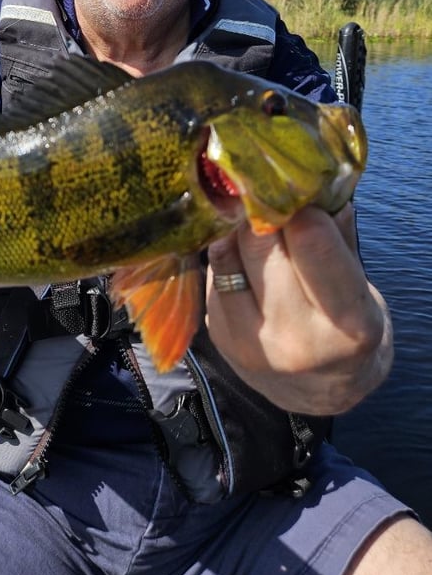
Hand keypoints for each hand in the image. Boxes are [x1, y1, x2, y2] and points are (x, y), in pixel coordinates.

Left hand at [205, 204, 392, 414]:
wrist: (318, 392)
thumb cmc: (345, 328)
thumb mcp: (360, 287)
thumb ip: (339, 236)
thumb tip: (314, 182)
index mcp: (346, 324)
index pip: (312, 245)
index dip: (300, 208)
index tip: (295, 190)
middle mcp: (295, 339)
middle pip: (260, 245)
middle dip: (262, 213)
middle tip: (267, 197)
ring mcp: (250, 343)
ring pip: (227, 255)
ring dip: (237, 230)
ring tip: (251, 221)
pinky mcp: (219, 338)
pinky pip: (214, 274)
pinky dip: (226, 255)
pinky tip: (242, 256)